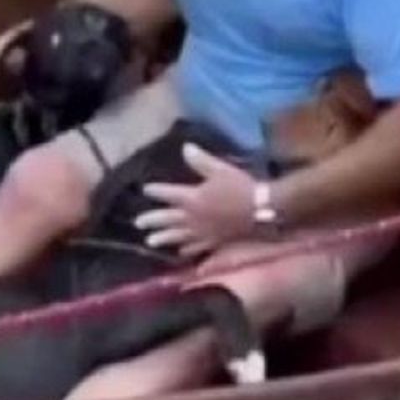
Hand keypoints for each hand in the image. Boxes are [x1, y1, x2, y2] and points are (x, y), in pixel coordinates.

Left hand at [136, 144, 258, 257]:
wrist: (261, 210)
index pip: (168, 193)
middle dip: (152, 220)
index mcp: (192, 198)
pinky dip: (188, 250)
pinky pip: (197, 247)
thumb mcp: (221, 170)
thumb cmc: (241, 187)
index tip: (146, 189)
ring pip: (178, 236)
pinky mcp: (214, 241)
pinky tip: (182, 252)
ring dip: (164, 238)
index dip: (156, 191)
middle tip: (138, 223)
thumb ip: (201, 161)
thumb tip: (185, 148)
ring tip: (151, 242)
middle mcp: (192, 217)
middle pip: (168, 219)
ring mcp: (202, 232)